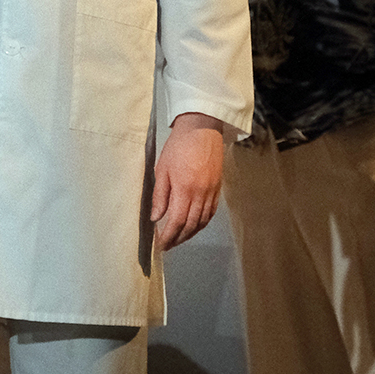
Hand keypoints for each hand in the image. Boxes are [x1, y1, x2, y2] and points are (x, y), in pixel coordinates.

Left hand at [151, 112, 224, 250]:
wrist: (202, 128)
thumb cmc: (178, 146)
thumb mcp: (162, 168)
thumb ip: (160, 195)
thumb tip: (156, 218)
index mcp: (185, 189)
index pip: (177, 222)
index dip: (168, 237)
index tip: (160, 245)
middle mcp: (201, 194)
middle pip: (191, 225)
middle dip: (178, 239)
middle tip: (168, 245)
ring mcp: (212, 192)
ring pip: (202, 221)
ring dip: (191, 233)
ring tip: (179, 238)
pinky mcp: (218, 187)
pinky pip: (211, 212)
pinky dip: (202, 223)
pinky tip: (194, 225)